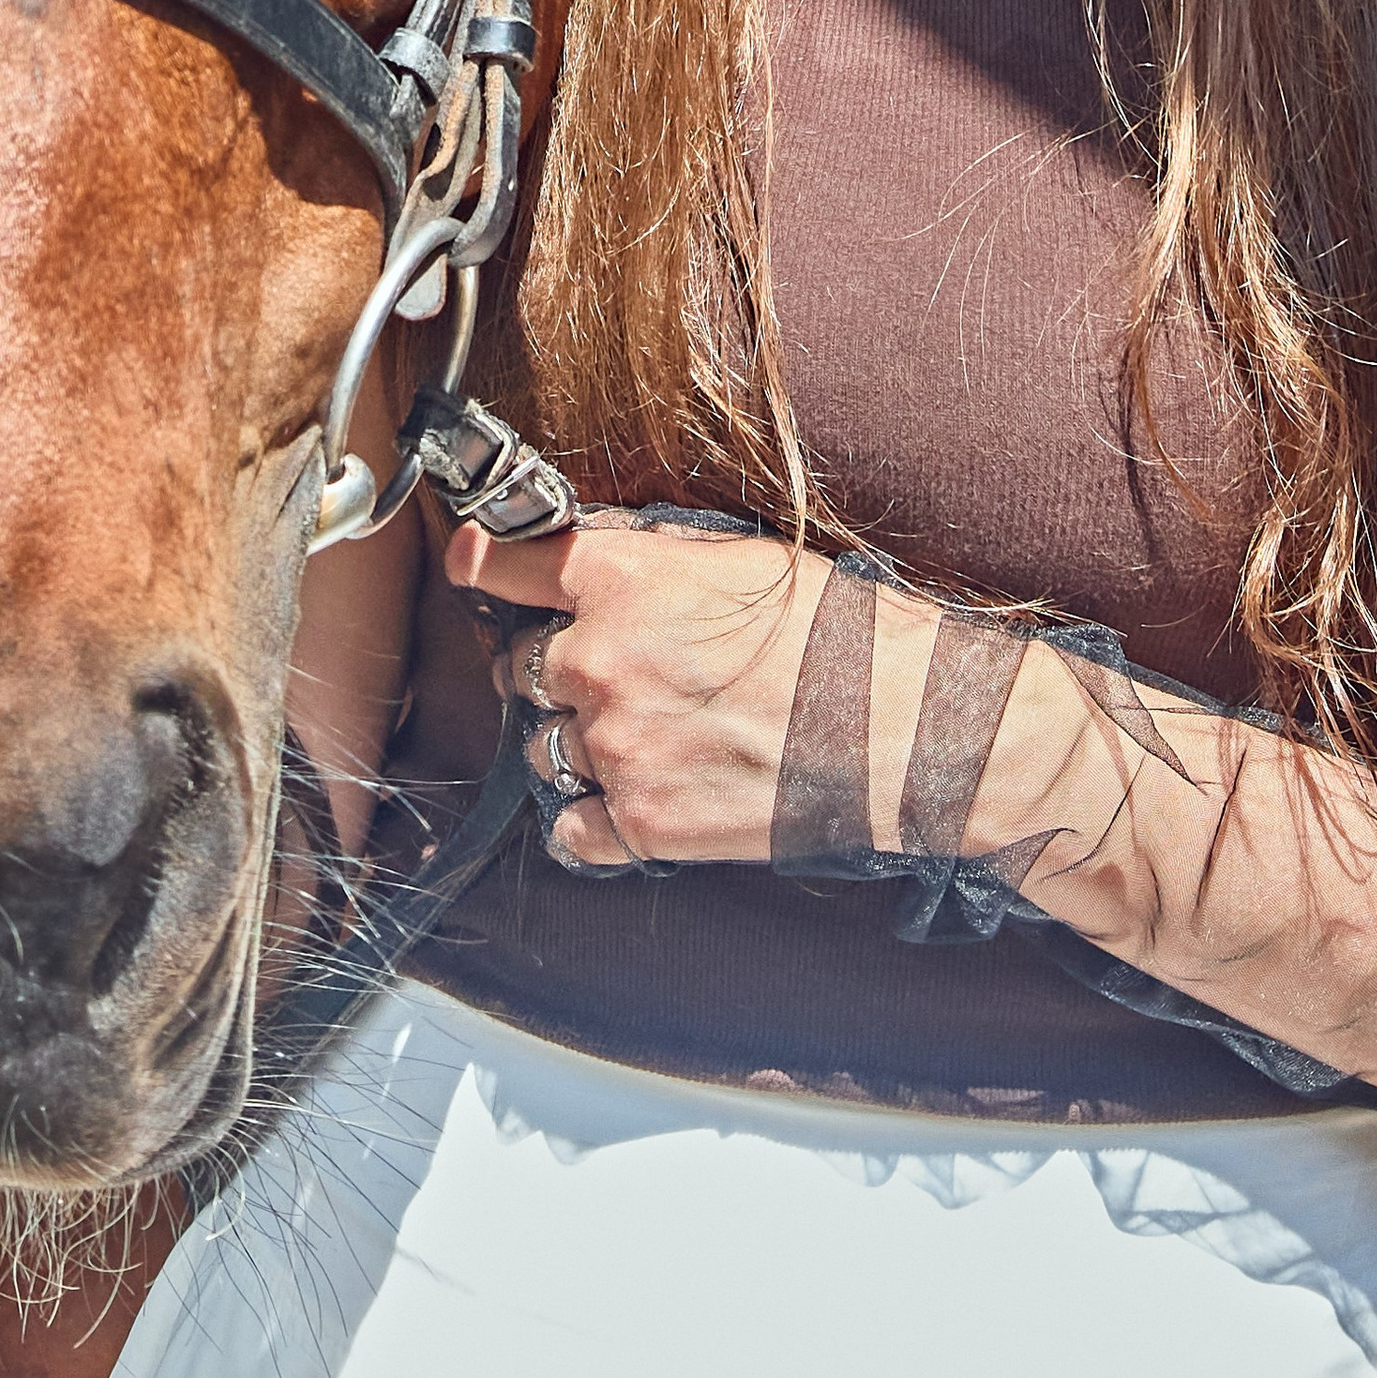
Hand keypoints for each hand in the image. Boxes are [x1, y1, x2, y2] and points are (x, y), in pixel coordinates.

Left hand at [447, 518, 848, 873]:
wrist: (900, 728)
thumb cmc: (835, 633)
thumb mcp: (738, 556)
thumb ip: (647, 556)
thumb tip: (588, 552)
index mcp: (619, 583)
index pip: (505, 565)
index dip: (485, 564)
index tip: (475, 566)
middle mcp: (600, 664)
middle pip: (523, 665)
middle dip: (556, 665)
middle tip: (614, 670)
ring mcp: (617, 750)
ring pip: (541, 744)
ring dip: (572, 738)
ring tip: (638, 733)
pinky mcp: (642, 824)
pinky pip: (569, 826)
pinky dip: (589, 814)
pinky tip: (629, 794)